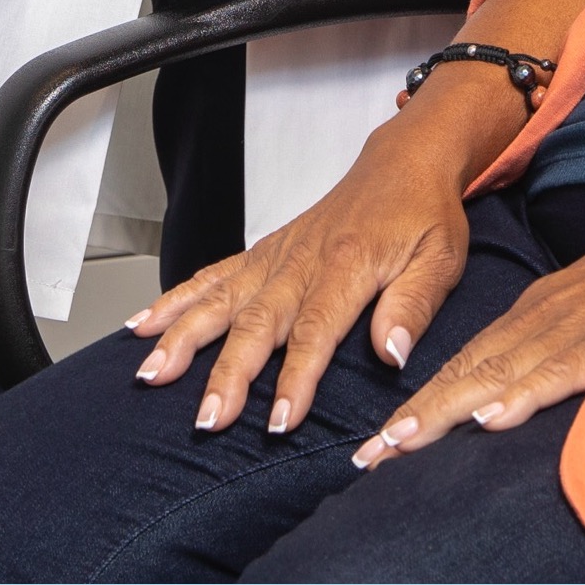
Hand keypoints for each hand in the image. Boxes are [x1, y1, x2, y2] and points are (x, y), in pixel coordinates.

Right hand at [123, 74, 517, 436]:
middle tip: (207, 418)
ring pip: (221, 299)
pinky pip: (213, 275)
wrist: (403, 163)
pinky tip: (144, 324)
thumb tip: (392, 353)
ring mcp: (275, 256)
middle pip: (257, 322)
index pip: (316, 330)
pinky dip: (176, 299)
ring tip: (152, 373)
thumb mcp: (440, 260)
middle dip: (227, 373)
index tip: (279, 420)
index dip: (296, 377)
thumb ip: (412, 306)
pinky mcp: (262, 252)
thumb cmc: (423, 215)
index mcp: (348, 265)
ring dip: (184, 337)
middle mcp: (301, 260)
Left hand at [349, 195, 584, 468]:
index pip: (466, 363)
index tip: (384, 439)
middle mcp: (541, 319)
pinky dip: (519, 396)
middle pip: (465, 373)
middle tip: (369, 454)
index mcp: (536, 312)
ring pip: (495, 376)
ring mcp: (572, 329)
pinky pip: (556, 373)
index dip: (423, 403)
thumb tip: (524, 382)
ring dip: (445, 412)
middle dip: (415, 417)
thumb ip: (558, 343)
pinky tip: (490, 418)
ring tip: (402, 444)